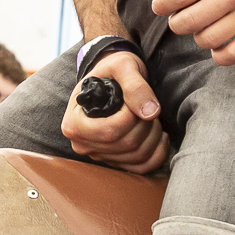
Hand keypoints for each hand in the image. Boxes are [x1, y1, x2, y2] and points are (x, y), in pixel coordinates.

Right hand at [60, 51, 167, 175]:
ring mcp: (99, 155)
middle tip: (146, 106)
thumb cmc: (112, 71)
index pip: (109, 132)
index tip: (132, 99)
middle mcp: (82, 144)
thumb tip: (150, 112)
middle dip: (145, 124)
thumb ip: (135, 85)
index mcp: (74, 123)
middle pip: (126, 144)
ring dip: (154, 135)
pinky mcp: (116, 162)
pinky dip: (158, 153)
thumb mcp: (122, 67)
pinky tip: (160, 134)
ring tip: (151, 116)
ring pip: (137, 156)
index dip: (130, 117)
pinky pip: (142, 167)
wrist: (111, 79)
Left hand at [147, 0, 234, 65]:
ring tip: (204, 28)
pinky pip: (233, 55)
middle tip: (183, 18)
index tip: (162, 7)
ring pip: (207, 39)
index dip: (162, 5)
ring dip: (199, 37)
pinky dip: (218, 55)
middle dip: (178, 23)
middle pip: (189, 21)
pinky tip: (219, 45)